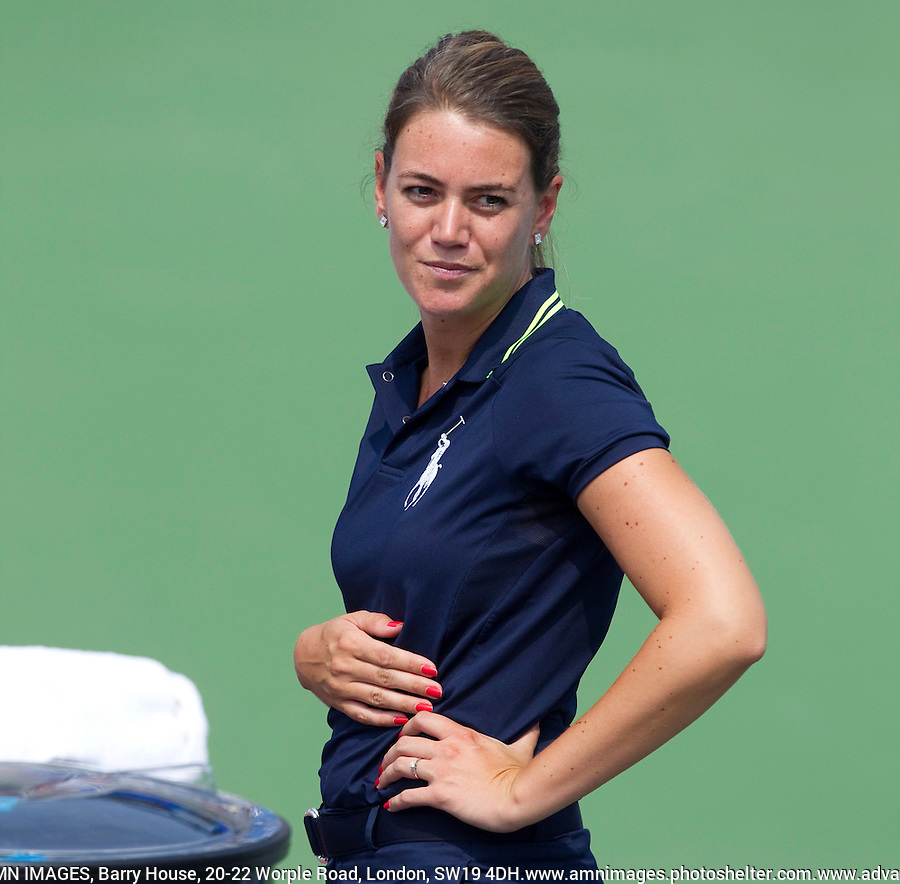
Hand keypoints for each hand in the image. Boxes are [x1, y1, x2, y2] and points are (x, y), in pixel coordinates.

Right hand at [293, 611, 441, 726]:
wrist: (303, 656)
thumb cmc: (334, 634)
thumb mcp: (352, 619)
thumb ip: (376, 622)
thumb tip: (400, 627)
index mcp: (351, 643)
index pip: (386, 656)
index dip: (410, 663)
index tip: (432, 669)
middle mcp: (345, 667)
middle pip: (386, 679)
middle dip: (414, 686)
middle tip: (436, 691)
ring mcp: (341, 688)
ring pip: (377, 699)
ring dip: (403, 705)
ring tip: (426, 708)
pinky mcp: (339, 703)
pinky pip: (363, 715)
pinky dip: (382, 720)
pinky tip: (401, 720)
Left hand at [377, 711, 540, 832]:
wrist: (517, 797)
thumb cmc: (518, 773)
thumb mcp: (520, 747)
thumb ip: (525, 732)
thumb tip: (537, 722)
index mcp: (461, 734)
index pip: (423, 719)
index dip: (408, 725)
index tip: (403, 735)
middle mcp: (446, 748)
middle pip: (404, 742)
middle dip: (390, 752)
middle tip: (386, 762)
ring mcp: (441, 771)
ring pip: (400, 766)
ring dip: (387, 775)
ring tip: (382, 782)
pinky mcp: (440, 795)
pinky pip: (408, 796)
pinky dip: (396, 801)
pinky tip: (391, 806)